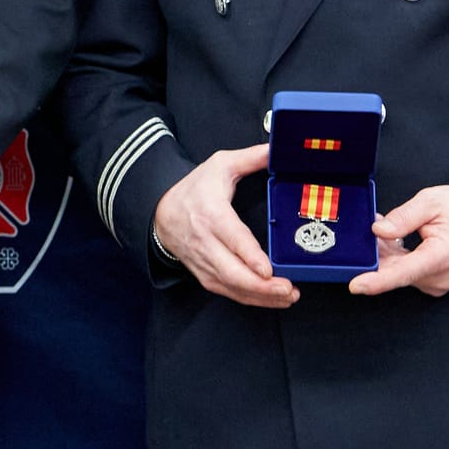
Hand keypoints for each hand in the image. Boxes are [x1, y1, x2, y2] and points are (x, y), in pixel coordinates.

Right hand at [152, 144, 297, 308]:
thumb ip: (250, 158)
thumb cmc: (194, 189)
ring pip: (232, 287)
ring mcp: (204, 262)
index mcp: (211, 214)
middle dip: (262, 286)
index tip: (268, 269)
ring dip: (261, 296)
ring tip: (288, 296)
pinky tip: (272, 299)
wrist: (161, 212)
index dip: (250, 256)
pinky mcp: (205, 275)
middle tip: (288, 289)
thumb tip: (277, 148)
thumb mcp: (219, 165)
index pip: (232, 238)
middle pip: (232, 272)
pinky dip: (251, 299)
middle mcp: (206, 242)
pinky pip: (228, 293)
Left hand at [348, 185, 448, 297]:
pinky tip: (394, 240)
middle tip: (372, 229)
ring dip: (387, 254)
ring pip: (399, 272)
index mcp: (441, 257)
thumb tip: (378, 229)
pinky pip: (407, 272)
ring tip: (387, 229)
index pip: (402, 273)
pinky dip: (397, 258)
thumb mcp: (431, 202)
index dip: (376, 281)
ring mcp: (438, 282)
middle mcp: (440, 276)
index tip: (356, 285)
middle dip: (377, 254)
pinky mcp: (435, 281)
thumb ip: (402, 217)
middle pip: (395, 272)